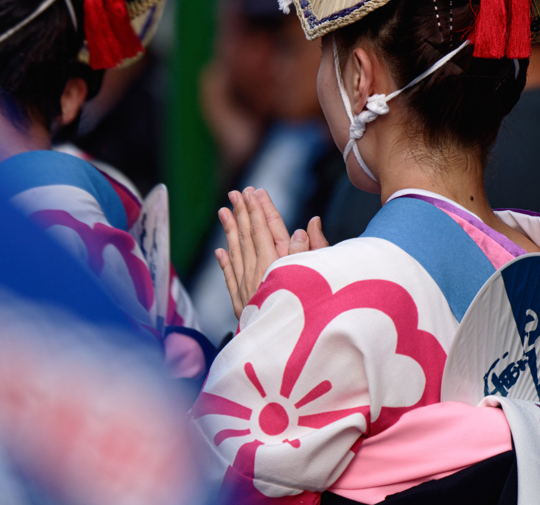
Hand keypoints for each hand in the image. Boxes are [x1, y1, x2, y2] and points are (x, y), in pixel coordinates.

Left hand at [215, 187, 328, 318]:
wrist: (286, 348)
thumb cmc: (311, 310)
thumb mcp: (320, 276)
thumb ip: (314, 250)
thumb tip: (307, 224)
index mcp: (278, 263)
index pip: (266, 229)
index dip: (259, 210)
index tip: (253, 192)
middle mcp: (260, 272)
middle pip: (248, 237)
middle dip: (242, 213)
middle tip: (235, 193)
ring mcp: (248, 288)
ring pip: (236, 253)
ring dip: (230, 231)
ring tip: (223, 212)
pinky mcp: (242, 304)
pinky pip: (230, 278)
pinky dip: (225, 263)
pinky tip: (220, 252)